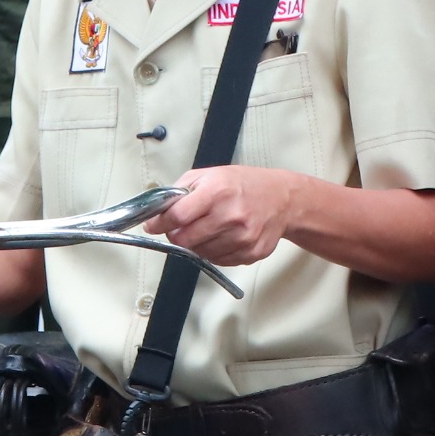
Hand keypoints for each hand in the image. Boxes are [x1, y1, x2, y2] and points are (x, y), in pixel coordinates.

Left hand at [146, 166, 297, 266]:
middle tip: (180, 227)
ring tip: (207, 228)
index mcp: (218, 192)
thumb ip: (182, 191)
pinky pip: (217, 260)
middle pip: (185, 239)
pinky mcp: (249, 253)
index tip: (152, 225)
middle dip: (176, 234)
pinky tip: (221, 236)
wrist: (283, 199)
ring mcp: (242, 238)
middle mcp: (230, 216)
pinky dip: (212, 251)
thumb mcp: (211, 175)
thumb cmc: (245, 185)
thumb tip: (159, 211)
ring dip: (195, 244)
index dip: (159, 223)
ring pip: (199, 252)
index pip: (177, 215)